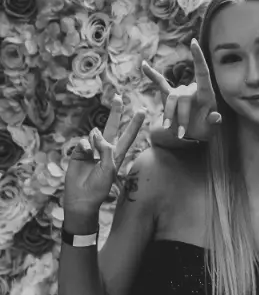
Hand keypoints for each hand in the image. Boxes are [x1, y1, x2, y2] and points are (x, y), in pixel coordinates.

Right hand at [65, 96, 144, 223]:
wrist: (82, 197)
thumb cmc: (99, 187)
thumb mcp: (109, 169)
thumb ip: (106, 150)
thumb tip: (96, 133)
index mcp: (117, 154)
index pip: (129, 135)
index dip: (135, 123)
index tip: (143, 110)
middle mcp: (106, 149)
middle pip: (112, 126)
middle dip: (115, 112)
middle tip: (118, 96)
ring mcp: (92, 149)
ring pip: (95, 134)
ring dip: (95, 140)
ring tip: (93, 156)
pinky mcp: (79, 151)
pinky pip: (83, 142)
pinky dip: (85, 146)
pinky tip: (85, 154)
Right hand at [142, 39, 221, 141]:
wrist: (193, 134)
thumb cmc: (204, 129)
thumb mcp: (211, 128)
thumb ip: (213, 122)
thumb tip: (216, 117)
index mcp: (206, 94)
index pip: (202, 72)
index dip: (198, 58)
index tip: (194, 43)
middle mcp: (192, 90)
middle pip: (182, 98)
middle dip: (181, 117)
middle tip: (182, 134)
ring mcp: (180, 92)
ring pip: (170, 100)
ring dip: (169, 115)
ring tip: (169, 129)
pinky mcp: (169, 96)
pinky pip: (159, 83)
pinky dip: (151, 74)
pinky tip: (143, 65)